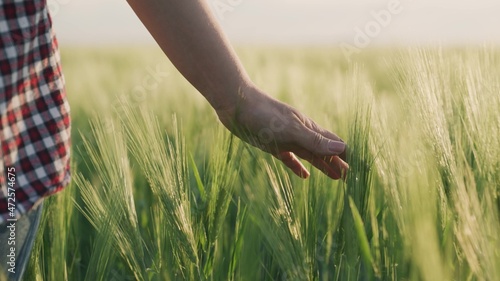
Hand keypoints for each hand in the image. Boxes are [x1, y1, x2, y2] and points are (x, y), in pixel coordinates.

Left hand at [216, 84, 347, 179]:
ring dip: (323, 166)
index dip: (345, 156)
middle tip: (350, 178)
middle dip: (337, 163)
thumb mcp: (291, 130)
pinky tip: (304, 176)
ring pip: (310, 155)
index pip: (334, 143)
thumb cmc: (264, 115)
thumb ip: (315, 141)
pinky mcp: (272, 144)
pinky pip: (290, 158)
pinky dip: (299, 167)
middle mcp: (301, 133)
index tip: (356, 170)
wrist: (236, 104)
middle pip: (324, 151)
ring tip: (335, 177)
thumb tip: (342, 148)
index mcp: (309, 128)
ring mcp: (287, 139)